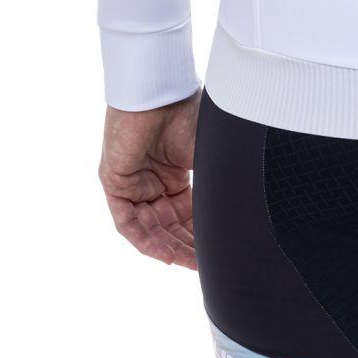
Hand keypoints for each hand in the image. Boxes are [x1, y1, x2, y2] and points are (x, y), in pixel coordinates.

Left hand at [99, 90, 200, 269]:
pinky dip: (146, 240)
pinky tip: (165, 254)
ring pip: (149, 229)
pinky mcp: (113, 183)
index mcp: (175, 175)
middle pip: (169, 227)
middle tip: (206, 266)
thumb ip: (217, 183)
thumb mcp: (208, 154)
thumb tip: (243, 211)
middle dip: (187, 247)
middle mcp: (152, 183)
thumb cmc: (187, 113)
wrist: (159, 91)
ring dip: (169, 248)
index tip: (218, 254)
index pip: (187, 215)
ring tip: (189, 264)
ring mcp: (132, 184)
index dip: (201, 235)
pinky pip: (128, 222)